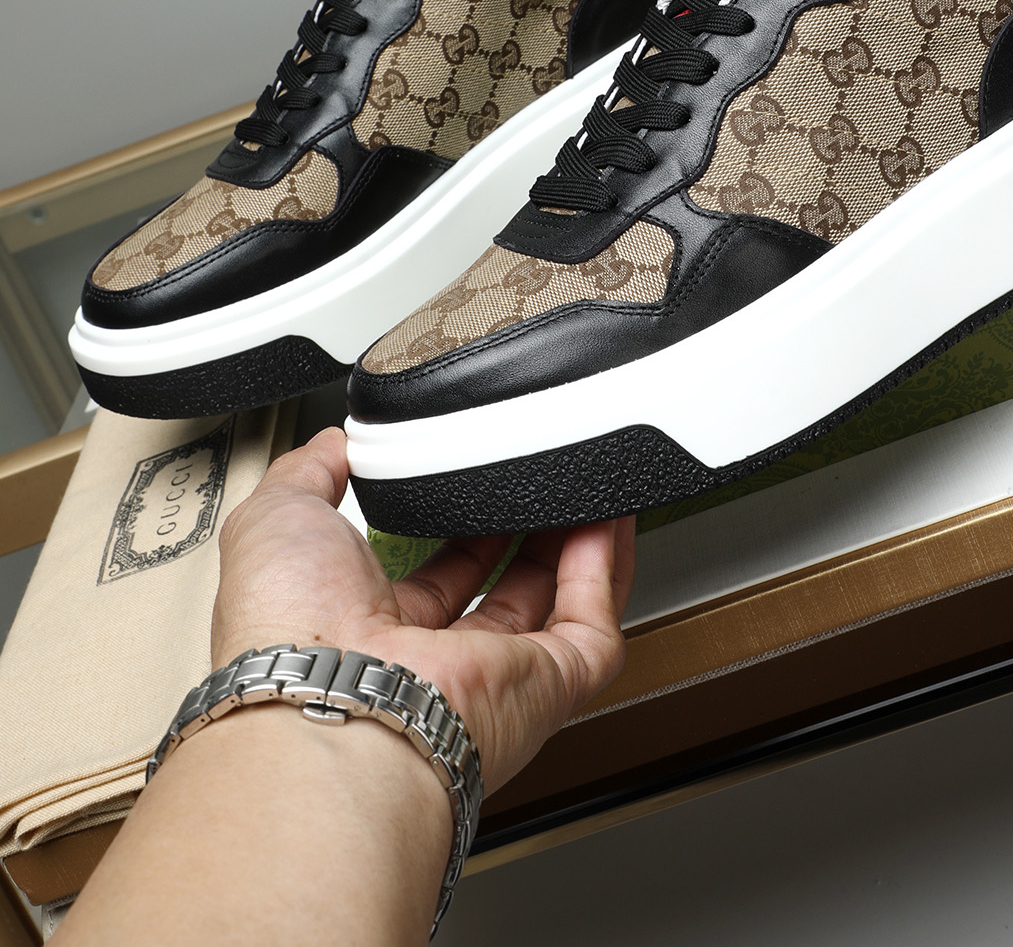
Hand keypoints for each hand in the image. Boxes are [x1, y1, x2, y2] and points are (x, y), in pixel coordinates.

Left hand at [212, 426, 635, 795]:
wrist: (326, 698)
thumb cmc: (287, 629)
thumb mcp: (278, 517)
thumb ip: (308, 472)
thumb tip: (334, 443)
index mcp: (367, 633)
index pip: (426, 583)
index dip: (455, 534)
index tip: (474, 488)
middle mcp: (432, 666)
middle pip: (499, 600)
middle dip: (525, 538)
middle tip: (541, 485)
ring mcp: (491, 682)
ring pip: (555, 614)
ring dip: (577, 548)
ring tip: (588, 488)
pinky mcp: (541, 691)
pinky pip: (594, 633)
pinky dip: (606, 576)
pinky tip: (604, 523)